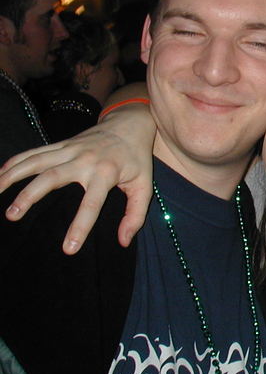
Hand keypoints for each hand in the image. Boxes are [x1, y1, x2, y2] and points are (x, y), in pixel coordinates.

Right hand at [0, 99, 154, 253]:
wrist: (130, 124)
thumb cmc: (136, 159)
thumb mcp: (144, 186)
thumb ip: (136, 215)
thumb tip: (123, 241)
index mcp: (107, 173)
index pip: (92, 204)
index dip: (80, 227)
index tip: (68, 249)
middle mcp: (85, 160)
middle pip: (53, 177)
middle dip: (31, 196)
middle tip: (13, 216)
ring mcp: (71, 149)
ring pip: (37, 161)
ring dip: (14, 175)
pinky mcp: (62, 144)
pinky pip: (34, 152)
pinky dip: (15, 161)